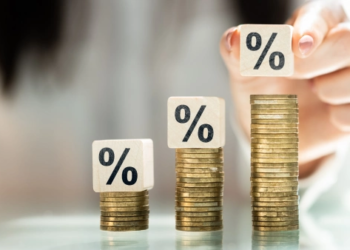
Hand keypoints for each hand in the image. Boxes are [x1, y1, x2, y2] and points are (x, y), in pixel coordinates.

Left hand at [220, 1, 349, 177]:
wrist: (275, 127)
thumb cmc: (263, 90)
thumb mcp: (247, 73)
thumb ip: (238, 55)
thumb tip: (234, 38)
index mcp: (316, 25)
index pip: (324, 13)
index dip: (311, 29)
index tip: (296, 47)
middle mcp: (343, 44)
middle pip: (347, 42)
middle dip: (312, 62)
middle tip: (290, 74)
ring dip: (323, 92)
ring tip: (312, 92)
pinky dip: (333, 118)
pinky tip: (327, 112)